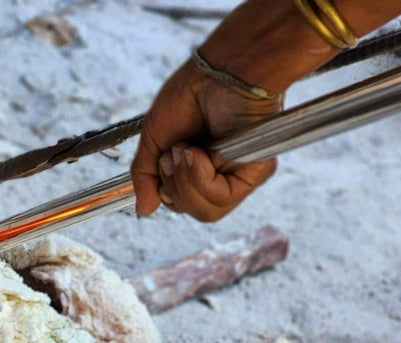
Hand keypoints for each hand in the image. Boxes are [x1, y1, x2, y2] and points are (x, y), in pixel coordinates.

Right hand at [130, 61, 282, 221]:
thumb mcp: (154, 139)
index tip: (163, 160)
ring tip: (188, 149)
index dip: (166, 190)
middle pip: (194, 211)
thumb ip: (146, 176)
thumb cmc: (189, 97)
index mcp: (198, 168)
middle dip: (174, 187)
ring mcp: (240, 175)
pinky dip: (201, 177)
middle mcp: (221, 175)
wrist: (216, 73)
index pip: (180, 203)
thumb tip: (143, 210)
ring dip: (186, 181)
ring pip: (208, 211)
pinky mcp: (256, 171)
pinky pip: (221, 198)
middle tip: (174, 154)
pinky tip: (199, 153)